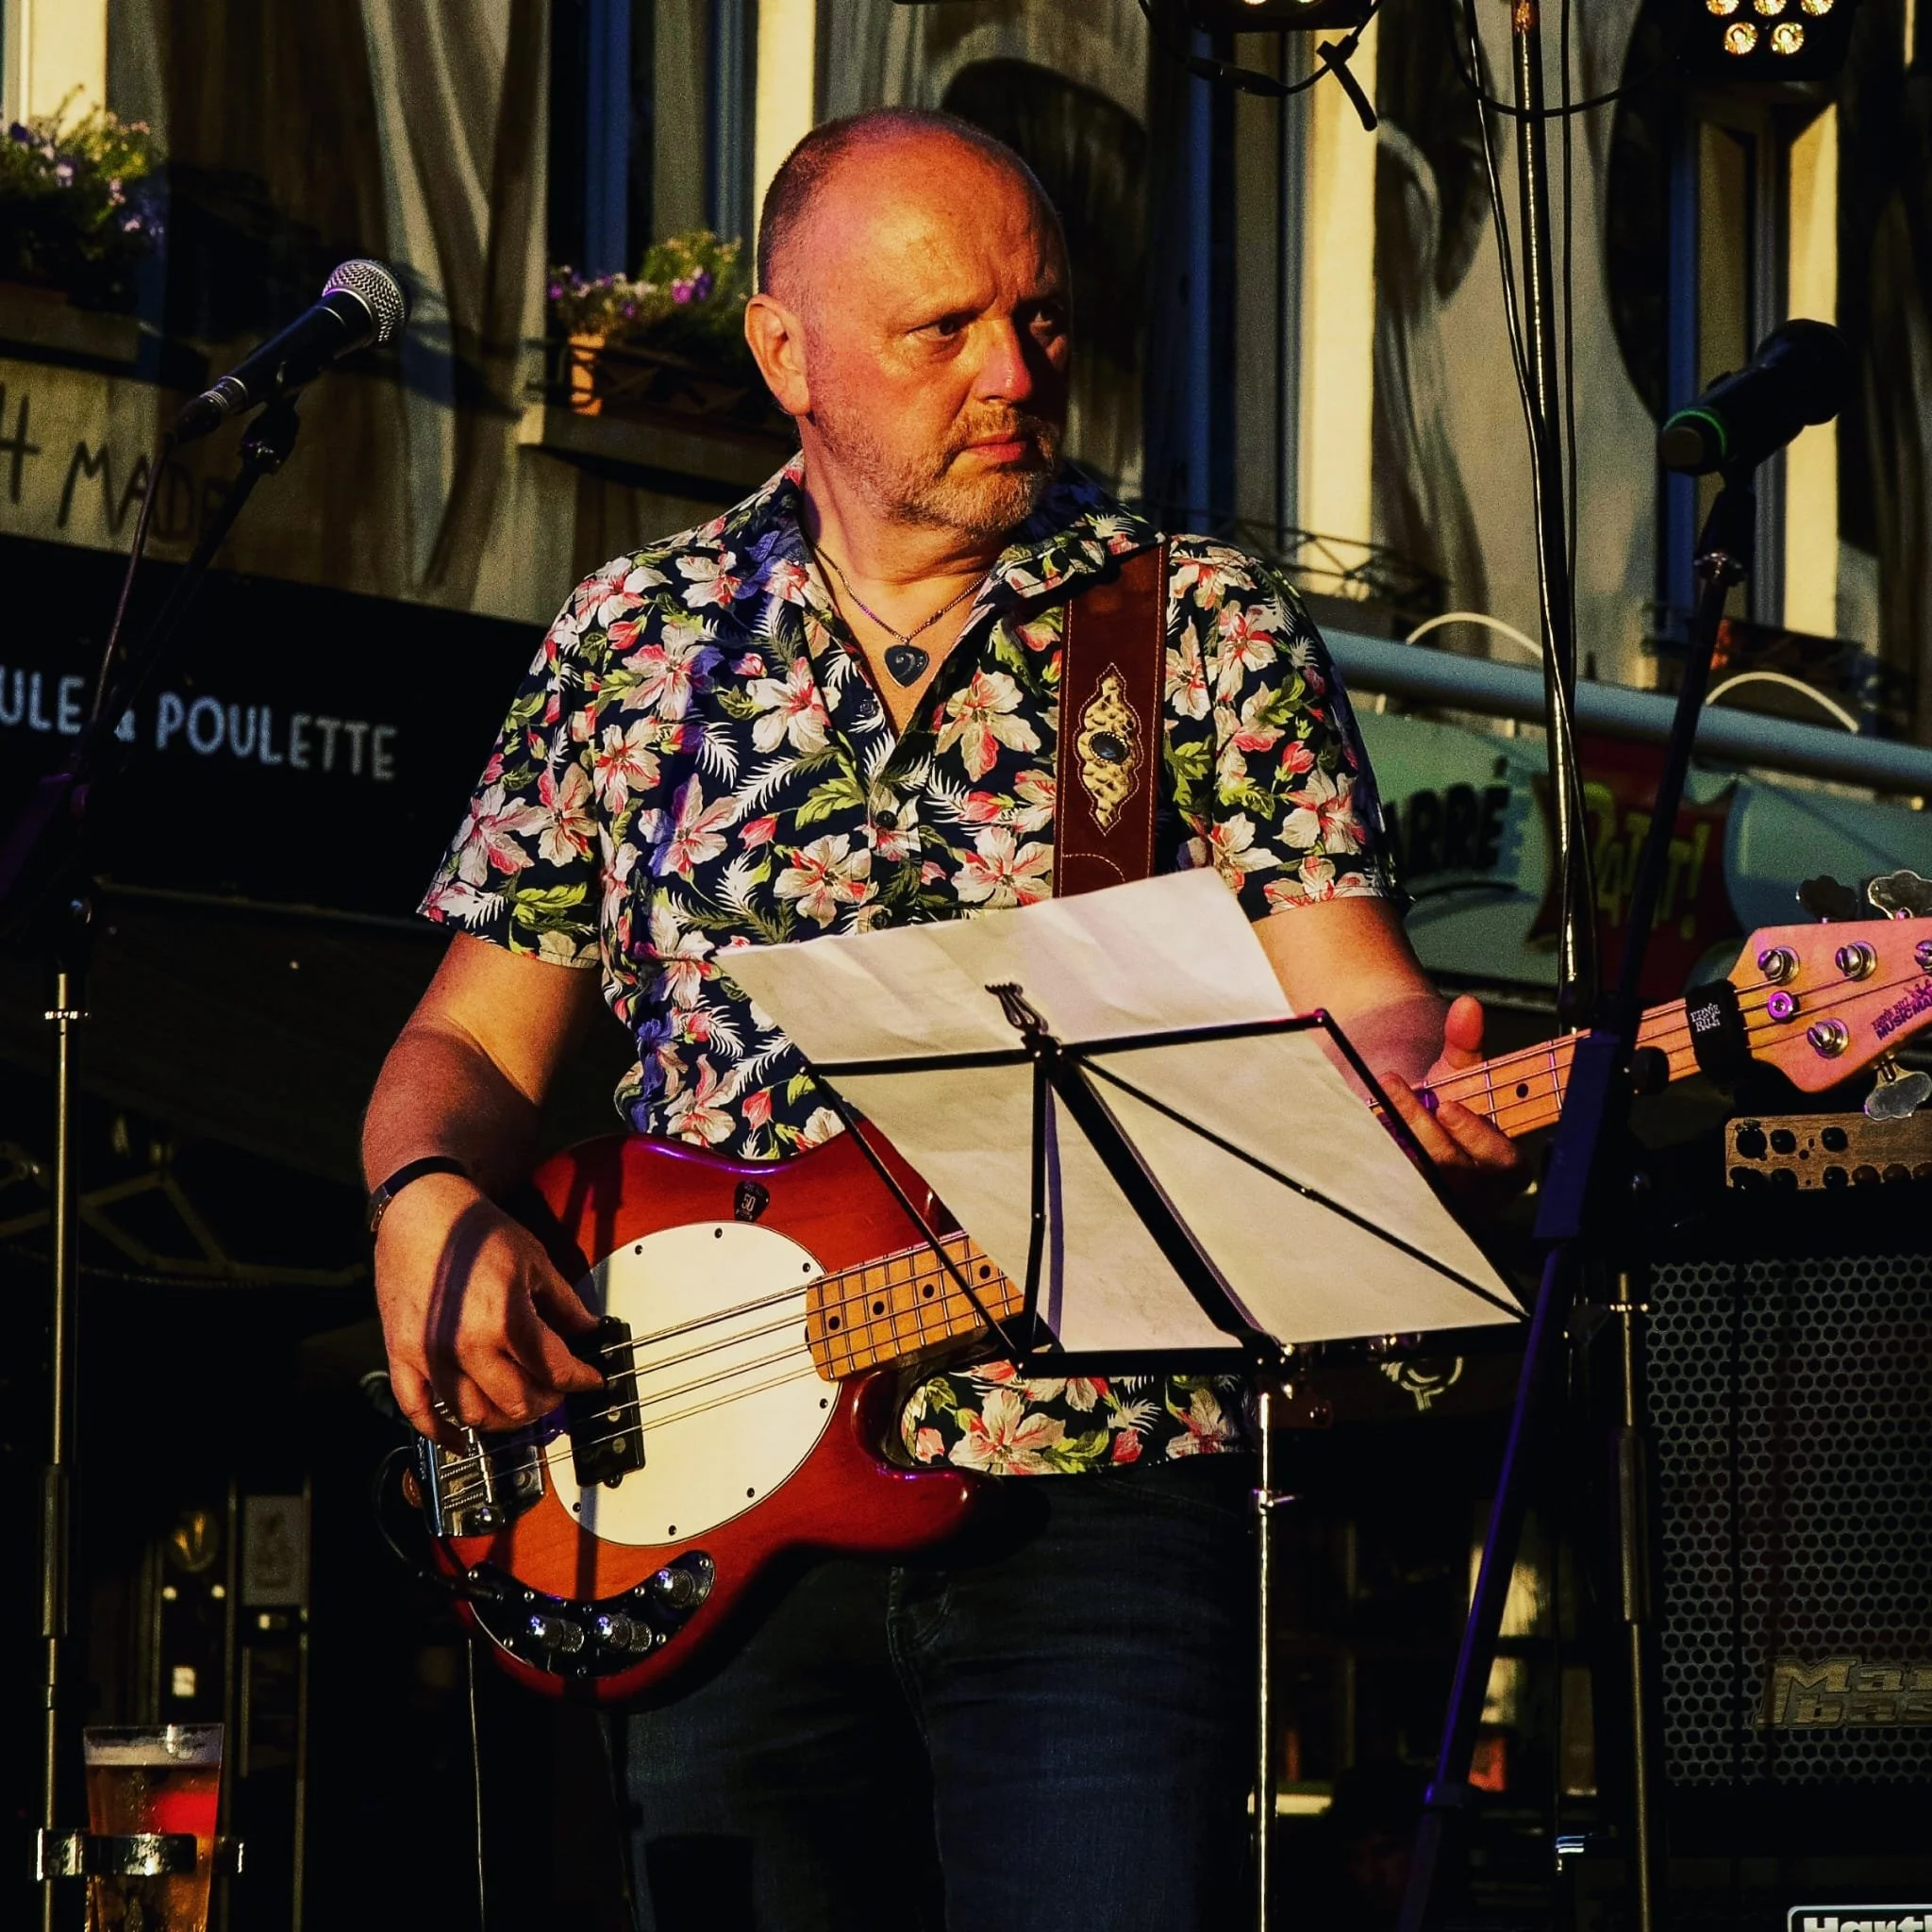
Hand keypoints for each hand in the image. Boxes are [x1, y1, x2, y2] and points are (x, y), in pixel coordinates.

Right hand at [373, 1171, 603, 1441]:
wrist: (422, 1212)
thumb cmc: (475, 1232)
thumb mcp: (535, 1261)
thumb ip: (564, 1304)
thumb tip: (589, 1330)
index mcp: (505, 1320)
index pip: (554, 1370)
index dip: (580, 1380)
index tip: (591, 1380)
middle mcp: (467, 1346)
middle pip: (517, 1402)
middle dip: (545, 1402)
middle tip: (555, 1391)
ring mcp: (431, 1356)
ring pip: (473, 1415)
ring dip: (502, 1419)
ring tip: (517, 1405)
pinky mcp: (401, 1356)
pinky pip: (417, 1410)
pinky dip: (439, 1431)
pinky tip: (459, 1438)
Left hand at [1377, 994, 1529, 1207]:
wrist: (1409, 1114)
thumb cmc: (1448, 1095)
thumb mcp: (1458, 1067)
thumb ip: (1465, 1039)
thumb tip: (1467, 1006)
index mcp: (1506, 1166)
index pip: (1502, 1162)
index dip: (1476, 1136)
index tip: (1447, 1106)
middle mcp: (1477, 1193)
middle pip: (1454, 1172)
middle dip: (1425, 1130)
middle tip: (1396, 1088)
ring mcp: (1440, 1202)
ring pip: (1417, 1179)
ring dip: (1394, 1136)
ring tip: (1377, 1096)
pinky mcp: (1405, 1201)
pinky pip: (1387, 1184)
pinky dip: (1374, 1151)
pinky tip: (1364, 1122)